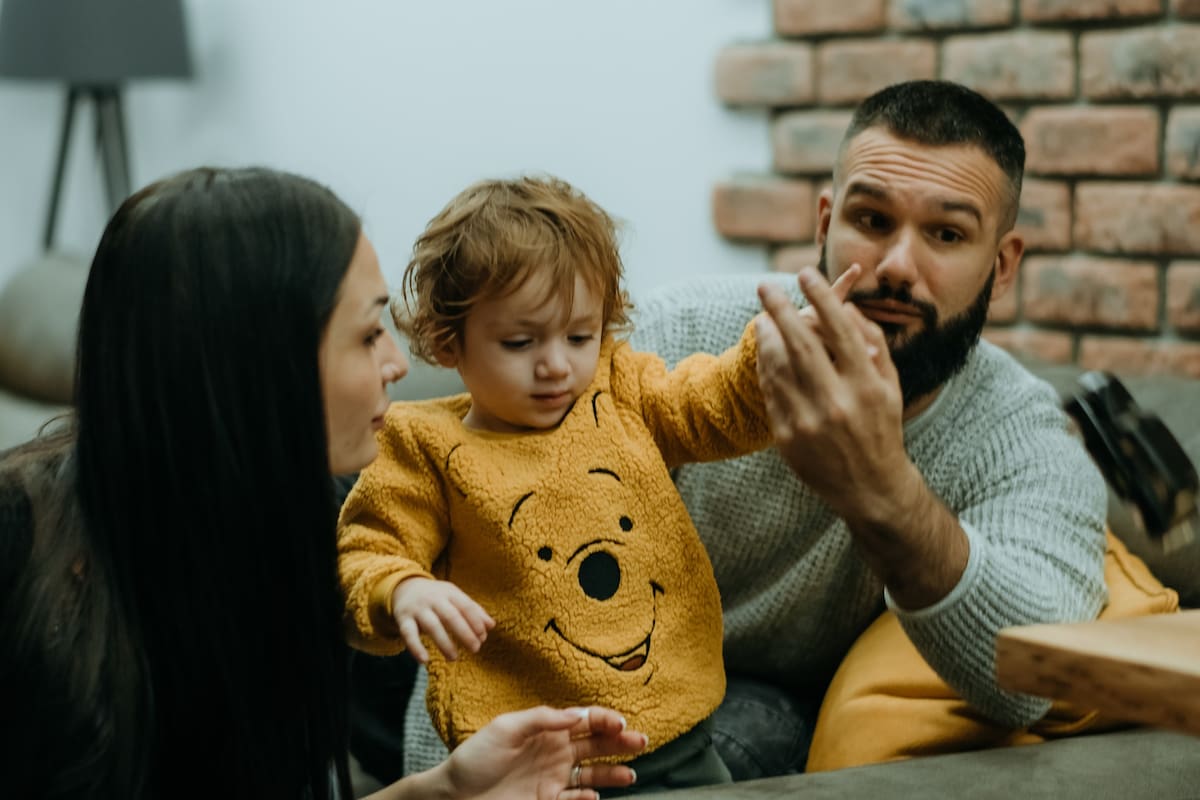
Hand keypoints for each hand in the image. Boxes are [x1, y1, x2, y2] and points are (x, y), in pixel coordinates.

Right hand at [392, 577, 494, 662]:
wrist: (404, 587)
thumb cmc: (437, 596)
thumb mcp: (455, 597)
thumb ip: (473, 610)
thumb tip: (491, 626)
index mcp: (449, 592)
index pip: (465, 606)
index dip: (475, 621)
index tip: (483, 636)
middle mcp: (433, 599)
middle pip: (451, 616)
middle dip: (464, 633)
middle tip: (476, 649)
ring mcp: (418, 609)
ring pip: (432, 626)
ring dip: (444, 643)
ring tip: (454, 658)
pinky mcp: (403, 619)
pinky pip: (408, 634)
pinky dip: (415, 647)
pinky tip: (424, 661)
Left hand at [442, 706, 645, 799]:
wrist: (453, 796)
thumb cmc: (474, 758)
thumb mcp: (504, 728)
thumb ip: (541, 719)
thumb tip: (575, 714)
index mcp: (545, 729)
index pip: (583, 720)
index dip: (604, 719)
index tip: (621, 724)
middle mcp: (553, 751)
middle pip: (595, 745)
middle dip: (620, 742)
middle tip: (642, 742)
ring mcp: (551, 778)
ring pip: (591, 773)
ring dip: (612, 772)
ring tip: (631, 774)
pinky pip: (574, 798)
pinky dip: (587, 798)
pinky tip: (596, 796)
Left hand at [754, 265, 910, 526]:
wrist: (870, 487)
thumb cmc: (882, 427)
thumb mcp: (890, 386)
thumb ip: (872, 345)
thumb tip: (846, 308)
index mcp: (867, 385)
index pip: (839, 329)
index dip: (821, 297)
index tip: (805, 273)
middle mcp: (837, 402)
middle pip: (801, 344)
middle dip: (780, 309)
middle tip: (764, 286)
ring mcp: (809, 422)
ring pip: (778, 367)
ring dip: (766, 337)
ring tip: (762, 318)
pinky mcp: (788, 438)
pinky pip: (771, 392)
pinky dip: (765, 367)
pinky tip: (765, 352)